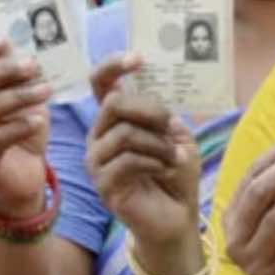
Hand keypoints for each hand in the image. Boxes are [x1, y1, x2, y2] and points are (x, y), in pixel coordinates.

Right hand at [0, 36, 51, 216]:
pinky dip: (18, 127)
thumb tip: (27, 49)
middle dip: (2, 69)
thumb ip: (21, 74)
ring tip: (46, 91)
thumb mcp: (24, 95)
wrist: (21, 175)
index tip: (4, 41)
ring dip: (18, 96)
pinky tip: (38, 121)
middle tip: (34, 64)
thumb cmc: (20, 127)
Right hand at [85, 55, 198, 247]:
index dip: (113, 66)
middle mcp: (100, 136)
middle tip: (174, 128)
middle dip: (152, 112)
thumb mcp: (176, 137)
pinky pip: (127, 159)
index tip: (138, 59)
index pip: (101, 85)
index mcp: (115, 120)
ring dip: (159, 143)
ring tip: (175, 156)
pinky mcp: (103, 183)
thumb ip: (160, 116)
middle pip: (115, 103)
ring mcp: (97, 160)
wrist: (176, 216)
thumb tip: (140, 98)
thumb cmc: (175, 174)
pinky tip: (166, 169)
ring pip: (124, 133)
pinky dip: (155, 161)